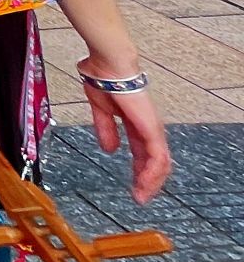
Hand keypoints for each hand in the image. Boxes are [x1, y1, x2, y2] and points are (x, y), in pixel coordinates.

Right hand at [79, 58, 172, 203]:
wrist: (108, 65)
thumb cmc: (103, 77)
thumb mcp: (101, 109)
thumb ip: (106, 129)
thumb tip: (109, 149)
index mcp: (135, 122)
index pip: (143, 152)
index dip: (139, 170)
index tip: (133, 186)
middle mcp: (147, 127)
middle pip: (155, 161)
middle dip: (147, 181)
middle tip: (139, 197)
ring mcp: (151, 128)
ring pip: (160, 163)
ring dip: (151, 182)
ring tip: (141, 195)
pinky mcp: (151, 129)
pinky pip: (157, 157)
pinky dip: (152, 173)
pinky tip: (145, 183)